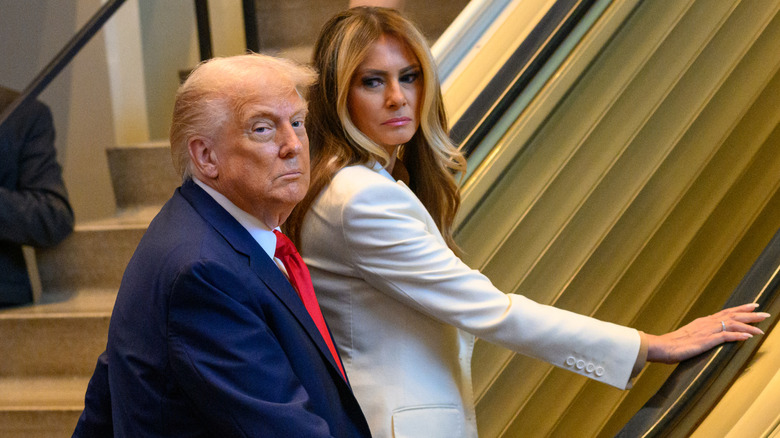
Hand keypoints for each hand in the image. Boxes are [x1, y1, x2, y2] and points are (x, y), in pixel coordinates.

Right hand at [645, 303, 769, 363]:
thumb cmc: (672, 345)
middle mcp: (706, 323)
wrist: (661, 347)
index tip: (752, 306)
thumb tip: (707, 337)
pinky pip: (725, 336)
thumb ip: (699, 335)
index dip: (740, 309)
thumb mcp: (688, 337)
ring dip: (748, 324)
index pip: (725, 312)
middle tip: (764, 313)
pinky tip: (749, 336)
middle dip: (750, 314)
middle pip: (732, 315)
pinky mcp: (706, 340)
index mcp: (703, 322)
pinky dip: (738, 335)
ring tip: (762, 326)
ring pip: (732, 323)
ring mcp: (707, 331)